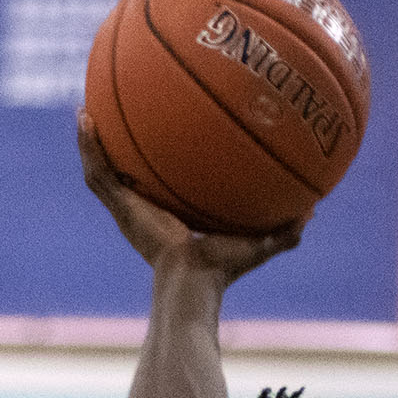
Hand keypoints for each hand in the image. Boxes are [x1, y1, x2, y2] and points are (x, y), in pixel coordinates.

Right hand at [78, 113, 301, 282]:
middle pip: (123, 174)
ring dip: (90, 142)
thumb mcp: (258, 244)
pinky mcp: (120, 209)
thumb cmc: (221, 274)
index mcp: (166, 218)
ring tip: (83, 112)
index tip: (154, 139)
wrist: (192, 286)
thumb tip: (313, 212)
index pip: (156, 187)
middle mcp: (142, 212)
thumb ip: (283, 229)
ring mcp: (127, 210)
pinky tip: (84, 118)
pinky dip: (89, 146)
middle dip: (114, 147)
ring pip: (102, 170)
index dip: (152, 165)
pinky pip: (99, 173)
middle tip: (111, 115)